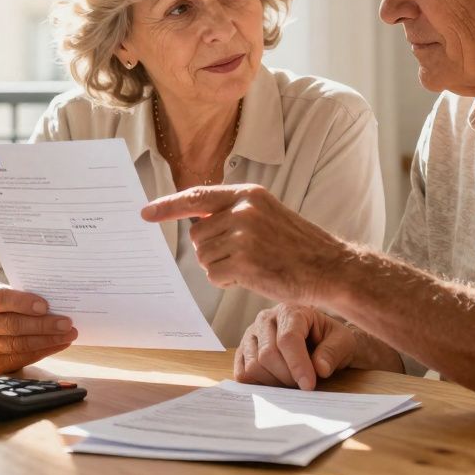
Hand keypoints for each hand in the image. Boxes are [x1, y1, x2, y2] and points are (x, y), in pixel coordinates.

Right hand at [0, 286, 77, 373]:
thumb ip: (26, 295)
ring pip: (19, 344)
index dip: (22, 302)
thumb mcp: (9, 293)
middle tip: (66, 323)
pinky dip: (45, 351)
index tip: (45, 305)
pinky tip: (60, 344)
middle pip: (12, 325)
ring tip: (69, 334)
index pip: (0, 299)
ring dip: (48, 340)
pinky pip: (23, 358)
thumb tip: (59, 300)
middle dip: (43, 325)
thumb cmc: (5, 304)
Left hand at [141, 184, 349, 304]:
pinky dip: (228, 281)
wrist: (329, 267)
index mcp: (248, 194)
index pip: (197, 197)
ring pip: (203, 256)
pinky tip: (252, 277)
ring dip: (220, 266)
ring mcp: (243, 236)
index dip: (168, 205)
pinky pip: (214, 275)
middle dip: (210, 249)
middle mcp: (243, 210)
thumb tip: (195, 220)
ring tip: (251, 265)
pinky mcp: (244, 262)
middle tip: (240, 256)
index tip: (146, 213)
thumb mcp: (266, 214)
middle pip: (197, 233)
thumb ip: (233, 212)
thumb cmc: (297, 246)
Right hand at [235, 305, 356, 390]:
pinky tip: (276, 382)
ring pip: (253, 366)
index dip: (297, 365)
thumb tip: (320, 368)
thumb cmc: (330, 339)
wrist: (320, 340)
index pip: (287, 339)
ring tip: (291, 381)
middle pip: (267, 355)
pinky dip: (259, 385)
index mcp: (291, 310)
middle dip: (287, 377)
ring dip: (274, 383)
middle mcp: (265, 318)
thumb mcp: (343, 342)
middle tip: (303, 385)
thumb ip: (333, 352)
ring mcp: (251, 334)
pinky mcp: (243, 351)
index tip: (309, 386)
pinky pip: (242, 374)